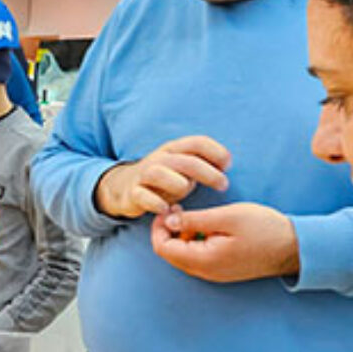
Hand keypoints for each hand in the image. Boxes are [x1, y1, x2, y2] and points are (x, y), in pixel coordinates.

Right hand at [94, 135, 231, 218]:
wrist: (125, 187)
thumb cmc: (165, 179)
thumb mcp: (183, 167)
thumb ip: (201, 164)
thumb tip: (225, 165)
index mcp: (174, 149)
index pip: (197, 142)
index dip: (216, 152)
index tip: (227, 166)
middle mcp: (159, 159)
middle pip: (185, 161)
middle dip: (208, 173)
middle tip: (223, 185)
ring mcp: (144, 175)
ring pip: (160, 173)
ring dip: (179, 185)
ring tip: (187, 193)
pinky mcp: (133, 193)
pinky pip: (143, 196)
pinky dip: (156, 203)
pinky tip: (167, 209)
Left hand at [150, 202, 299, 282]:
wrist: (295, 247)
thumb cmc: (264, 229)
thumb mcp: (227, 217)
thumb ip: (194, 220)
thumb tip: (168, 220)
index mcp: (204, 260)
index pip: (163, 248)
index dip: (159, 227)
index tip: (169, 207)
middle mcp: (205, 272)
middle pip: (170, 253)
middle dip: (168, 230)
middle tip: (179, 208)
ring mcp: (214, 274)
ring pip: (183, 255)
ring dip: (181, 235)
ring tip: (194, 215)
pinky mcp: (222, 270)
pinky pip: (197, 257)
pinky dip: (194, 241)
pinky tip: (207, 226)